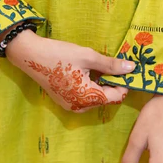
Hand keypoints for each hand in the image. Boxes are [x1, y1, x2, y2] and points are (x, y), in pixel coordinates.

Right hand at [5, 30, 134, 111]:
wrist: (30, 56)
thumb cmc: (60, 55)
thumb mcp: (88, 56)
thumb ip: (111, 65)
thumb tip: (132, 68)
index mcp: (88, 98)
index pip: (117, 97)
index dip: (124, 84)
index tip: (125, 70)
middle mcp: (80, 107)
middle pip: (106, 99)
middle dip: (111, 84)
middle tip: (111, 66)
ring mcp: (71, 106)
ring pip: (95, 99)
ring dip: (100, 85)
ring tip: (95, 68)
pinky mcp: (65, 102)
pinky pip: (84, 98)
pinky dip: (89, 88)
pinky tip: (84, 73)